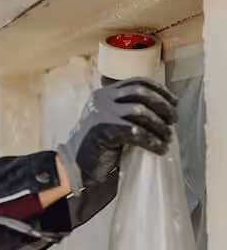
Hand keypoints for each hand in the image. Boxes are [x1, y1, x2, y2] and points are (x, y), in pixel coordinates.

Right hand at [57, 78, 177, 190]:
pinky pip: (135, 131)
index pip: (136, 82)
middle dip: (163, 105)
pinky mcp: (103, 129)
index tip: (174, 102)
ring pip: (140, 111)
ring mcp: (101, 113)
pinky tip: (160, 149)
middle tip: (173, 120)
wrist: (76, 167)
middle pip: (141, 93)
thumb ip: (127, 111)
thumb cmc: (98, 147)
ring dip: (159, 125)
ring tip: (167, 137)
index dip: (159, 90)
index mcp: (104, 94)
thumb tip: (162, 110)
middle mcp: (102, 99)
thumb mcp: (110, 121)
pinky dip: (152, 141)